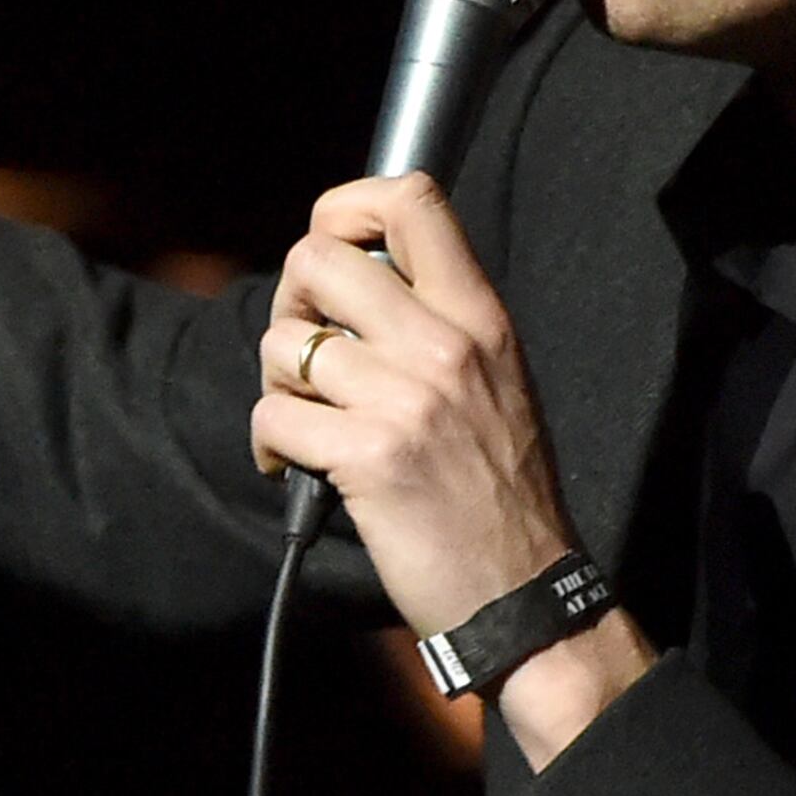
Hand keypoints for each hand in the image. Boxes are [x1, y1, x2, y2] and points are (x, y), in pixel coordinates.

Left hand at [253, 174, 653, 766]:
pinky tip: (298, 468)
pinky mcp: (368, 456)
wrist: (524, 594)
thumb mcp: (498, 381)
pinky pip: (273, 415)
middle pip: (318, 259)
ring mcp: (406, 399)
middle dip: (291, 304)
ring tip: (308, 422)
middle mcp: (446, 344)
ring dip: (277, 385)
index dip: (346, 207)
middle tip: (305, 353)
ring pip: (282, 342)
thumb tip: (358, 281)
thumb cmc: (502, 494)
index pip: (411, 200)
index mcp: (481, 317)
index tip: (333, 249)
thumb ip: (440, 323)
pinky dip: (271, 445)